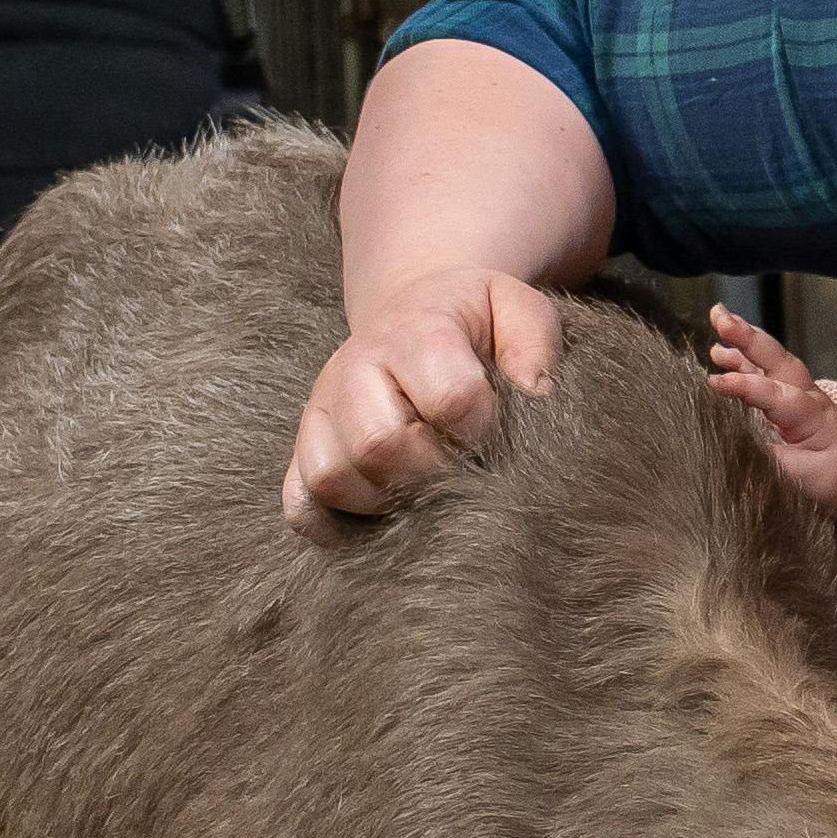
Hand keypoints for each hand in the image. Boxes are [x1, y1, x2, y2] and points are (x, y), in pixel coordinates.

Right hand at [281, 268, 567, 523]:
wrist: (414, 313)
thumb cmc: (476, 325)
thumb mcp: (520, 311)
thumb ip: (535, 348)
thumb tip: (537, 400)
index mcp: (416, 335)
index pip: (452, 399)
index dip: (483, 431)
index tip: (495, 436)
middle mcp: (354, 369)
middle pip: (380, 445)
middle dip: (434, 473)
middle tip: (461, 472)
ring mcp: (321, 411)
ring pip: (333, 478)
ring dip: (384, 501)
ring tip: (424, 490)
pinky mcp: (303, 448)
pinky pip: (299, 504)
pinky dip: (333, 525)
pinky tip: (379, 517)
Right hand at [702, 305, 836, 519]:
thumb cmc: (833, 476)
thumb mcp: (804, 479)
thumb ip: (771, 462)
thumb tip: (735, 448)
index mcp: (813, 416)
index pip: (777, 395)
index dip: (748, 388)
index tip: (717, 383)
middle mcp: (806, 396)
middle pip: (778, 361)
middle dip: (749, 338)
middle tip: (720, 317)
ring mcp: (797, 392)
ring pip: (771, 360)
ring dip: (744, 340)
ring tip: (717, 319)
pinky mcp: (786, 397)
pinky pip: (764, 371)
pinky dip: (743, 357)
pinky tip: (720, 350)